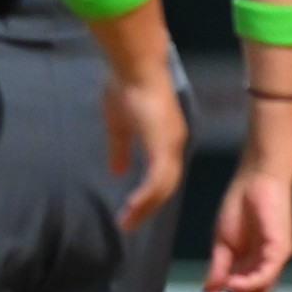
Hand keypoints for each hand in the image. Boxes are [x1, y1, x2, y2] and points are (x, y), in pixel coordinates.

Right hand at [100, 69, 186, 233]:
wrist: (134, 67)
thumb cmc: (124, 88)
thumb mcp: (118, 125)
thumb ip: (120, 149)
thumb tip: (117, 172)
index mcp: (165, 139)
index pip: (162, 175)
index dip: (149, 194)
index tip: (133, 210)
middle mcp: (173, 144)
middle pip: (166, 186)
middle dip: (147, 207)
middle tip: (129, 224)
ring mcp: (170, 144)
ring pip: (164, 187)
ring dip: (145, 207)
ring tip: (127, 222)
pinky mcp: (163, 145)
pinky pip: (158, 180)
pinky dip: (146, 197)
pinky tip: (132, 208)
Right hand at [205, 167, 291, 291]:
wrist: (255, 178)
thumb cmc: (240, 206)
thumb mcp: (223, 243)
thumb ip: (219, 268)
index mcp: (254, 264)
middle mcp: (268, 264)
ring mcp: (276, 258)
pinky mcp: (280, 248)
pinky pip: (265, 274)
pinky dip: (247, 284)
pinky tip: (230, 285)